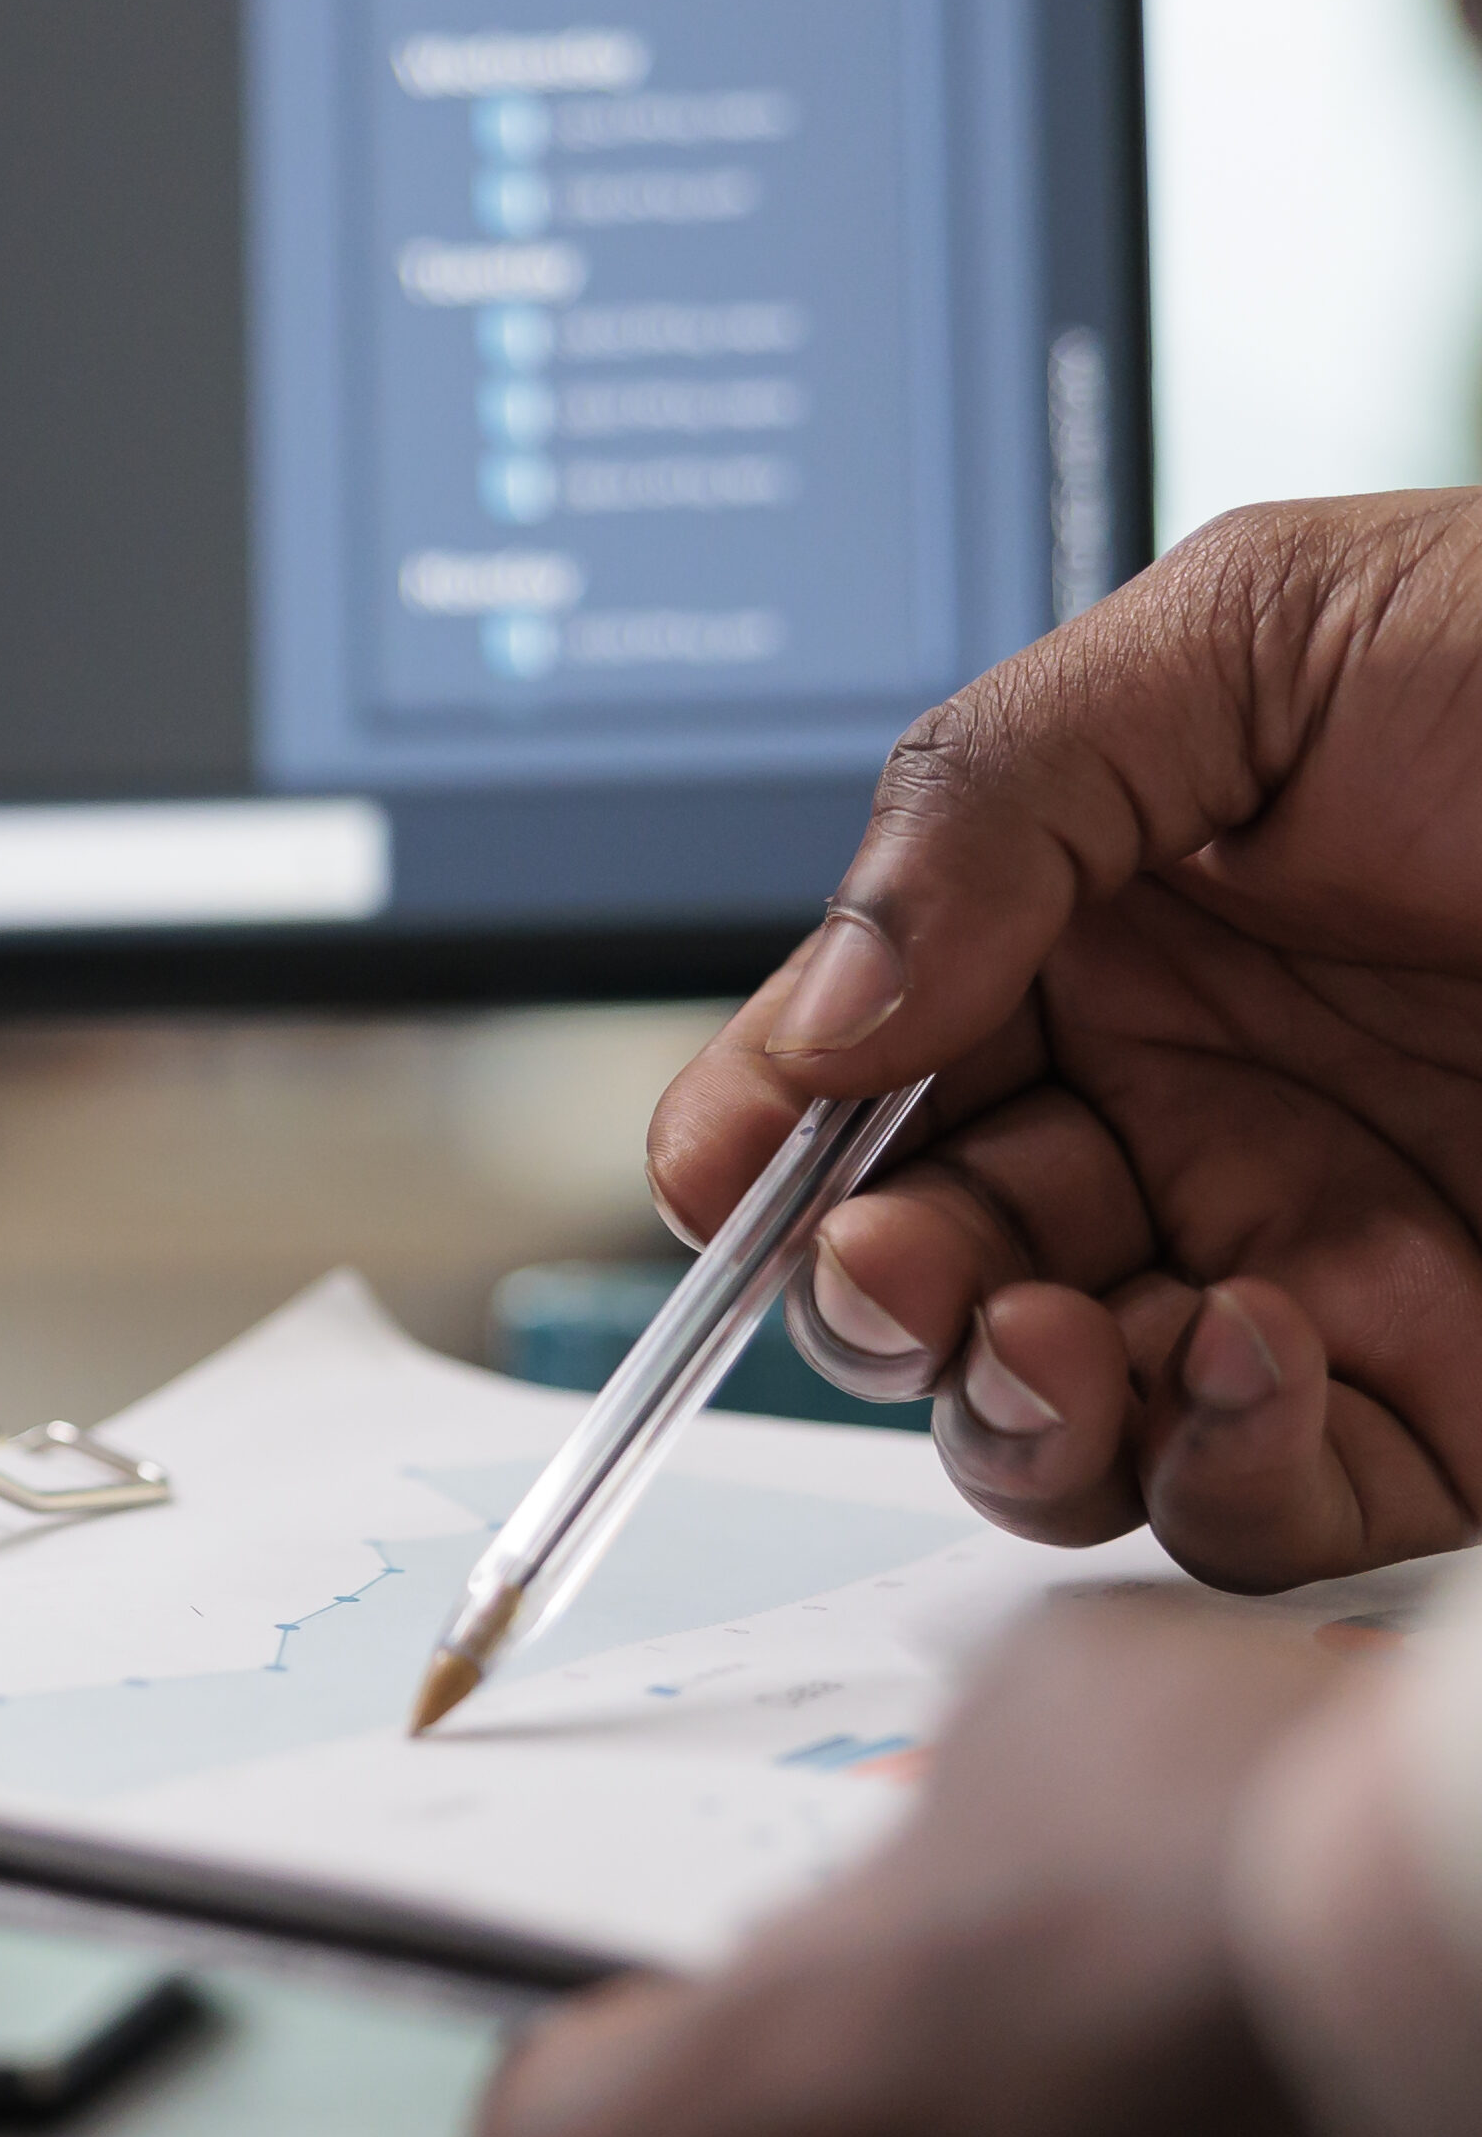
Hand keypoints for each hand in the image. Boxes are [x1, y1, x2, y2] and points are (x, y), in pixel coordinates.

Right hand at [652, 492, 1481, 1587]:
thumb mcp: (1262, 635)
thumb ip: (989, 802)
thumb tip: (818, 1014)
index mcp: (1103, 933)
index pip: (867, 1070)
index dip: (764, 1138)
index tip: (726, 1175)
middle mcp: (1184, 1117)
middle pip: (932, 1270)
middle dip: (868, 1292)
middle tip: (891, 1271)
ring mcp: (1310, 1265)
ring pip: (1058, 1418)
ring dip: (1004, 1407)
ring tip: (1050, 1335)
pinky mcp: (1450, 1407)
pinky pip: (1262, 1501)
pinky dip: (1215, 1461)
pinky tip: (1262, 1344)